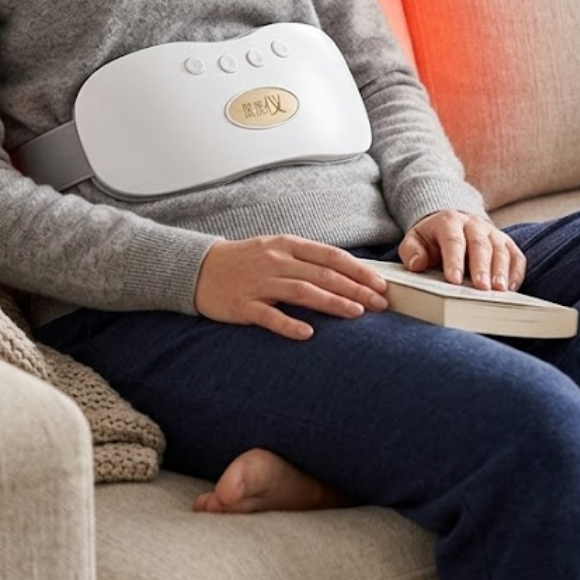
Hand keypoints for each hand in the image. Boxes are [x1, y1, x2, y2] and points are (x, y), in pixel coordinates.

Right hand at [194, 235, 388, 340]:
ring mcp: (258, 283)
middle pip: (322, 275)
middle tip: (379, 303)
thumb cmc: (244, 261)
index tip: (380, 284)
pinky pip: (269, 316)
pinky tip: (308, 334)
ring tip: (356, 313)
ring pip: (302, 292)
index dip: (358, 270)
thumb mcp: (275, 249)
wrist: (199, 268)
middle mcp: (275, 261)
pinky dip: (289, 325)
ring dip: (332, 303)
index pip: (330, 256)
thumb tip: (344, 273)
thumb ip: (306, 259)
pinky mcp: (243, 305)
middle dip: (355, 289)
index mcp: (286, 245)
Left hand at [399, 211, 525, 291]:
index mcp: (449, 222)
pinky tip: (511, 288)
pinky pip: (516, 256)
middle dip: (481, 267)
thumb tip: (417, 264)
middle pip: (480, 245)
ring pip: (501, 250)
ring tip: (500, 291)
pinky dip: (515, 272)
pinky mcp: (506, 243)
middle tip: (482, 288)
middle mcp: (474, 224)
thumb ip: (411, 251)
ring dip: (501, 271)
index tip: (454, 280)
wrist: (451, 225)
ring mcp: (492, 233)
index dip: (454, 260)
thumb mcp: (415, 240)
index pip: (453, 241)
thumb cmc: (432, 239)